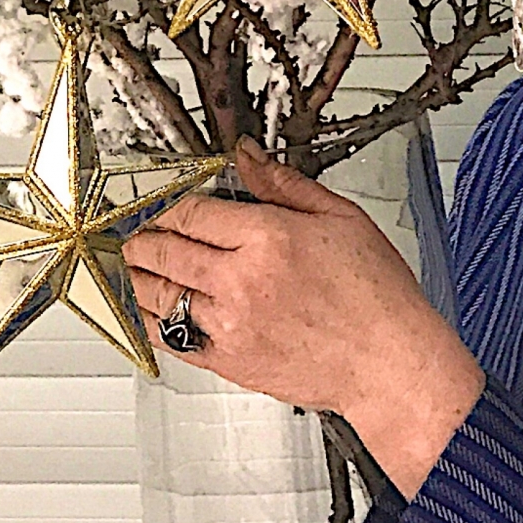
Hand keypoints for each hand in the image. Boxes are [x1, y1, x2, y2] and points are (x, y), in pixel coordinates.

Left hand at [124, 137, 484, 497]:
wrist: (389, 365)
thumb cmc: (375, 295)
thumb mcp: (340, 217)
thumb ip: (285, 184)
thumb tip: (249, 157)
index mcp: (268, 238)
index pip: (191, 212)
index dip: (167, 203)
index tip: (161, 201)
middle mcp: (241, 280)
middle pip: (165, 250)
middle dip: (142, 236)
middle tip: (134, 229)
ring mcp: (230, 324)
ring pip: (159, 294)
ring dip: (138, 276)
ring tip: (132, 264)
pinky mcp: (231, 361)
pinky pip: (174, 338)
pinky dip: (153, 321)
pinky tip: (151, 309)